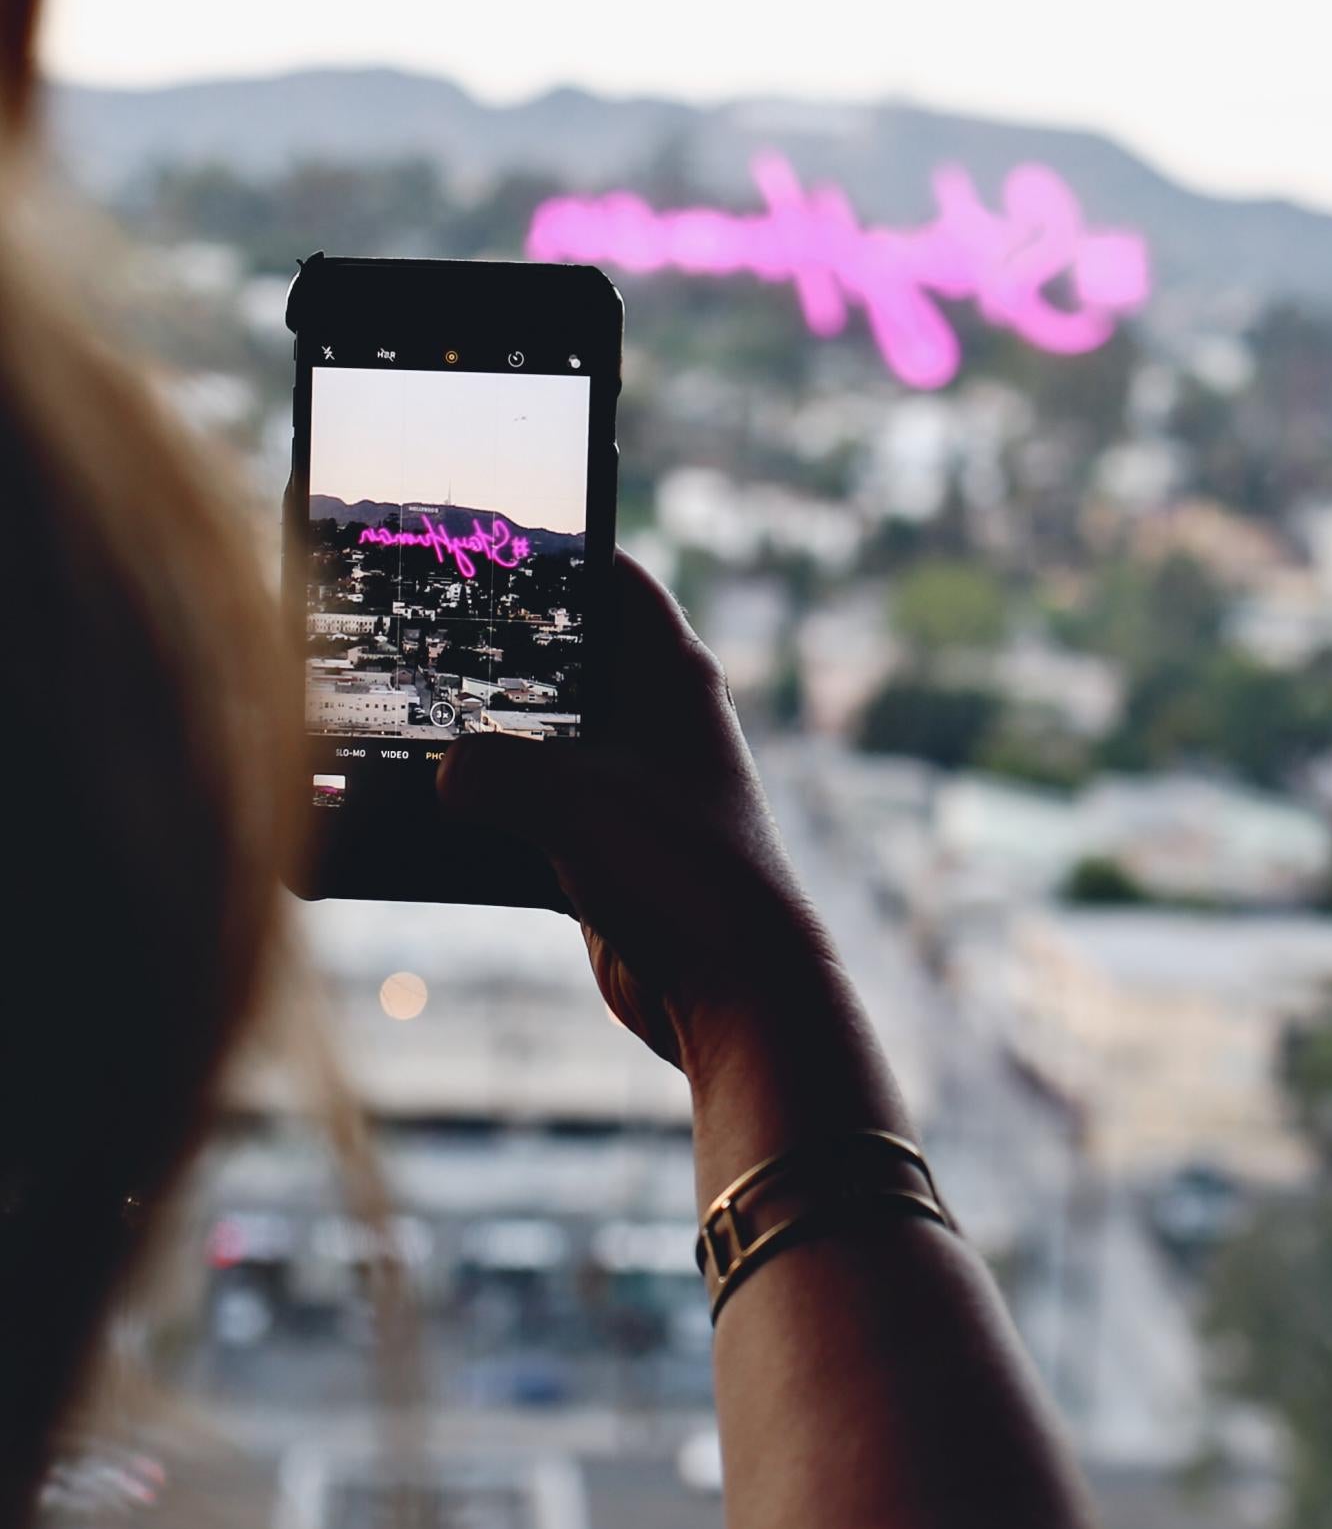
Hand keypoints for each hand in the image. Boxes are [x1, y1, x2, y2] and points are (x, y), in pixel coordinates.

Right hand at [437, 556, 842, 1080]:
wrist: (731, 990)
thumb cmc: (678, 870)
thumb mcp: (564, 799)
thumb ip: (487, 770)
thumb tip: (441, 774)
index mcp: (671, 675)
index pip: (613, 579)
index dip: (555, 552)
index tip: (486, 537)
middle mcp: (656, 721)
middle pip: (564, 661)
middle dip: (497, 655)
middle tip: (416, 632)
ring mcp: (632, 787)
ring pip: (541, 741)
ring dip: (485, 745)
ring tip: (403, 724)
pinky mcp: (607, 849)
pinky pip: (531, 811)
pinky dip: (488, 812)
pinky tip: (428, 815)